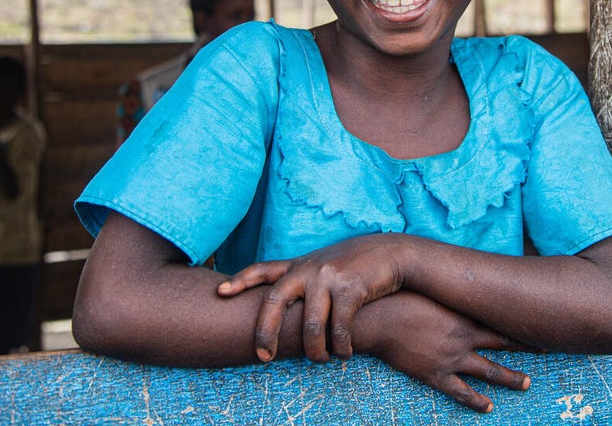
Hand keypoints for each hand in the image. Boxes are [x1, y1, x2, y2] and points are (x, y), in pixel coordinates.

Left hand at [217, 234, 405, 362]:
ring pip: (310, 326)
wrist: (391, 252)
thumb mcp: (324, 266)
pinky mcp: (351, 288)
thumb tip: (283, 307)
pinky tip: (345, 353)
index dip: (240, 281)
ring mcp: (329, 278)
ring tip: (322, 359)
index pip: (263, 270)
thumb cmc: (355, 265)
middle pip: (275, 301)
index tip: (220, 292)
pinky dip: (341, 347)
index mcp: (300, 265)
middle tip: (263, 356)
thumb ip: (303, 280)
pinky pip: (339, 329)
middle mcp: (309, 269)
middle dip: (266, 332)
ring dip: (315, 352)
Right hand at [355, 292, 532, 413]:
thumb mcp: (429, 287)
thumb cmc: (400, 297)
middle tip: (546, 350)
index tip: (539, 322)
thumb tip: (457, 278)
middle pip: (502, 344)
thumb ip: (446, 288)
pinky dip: (476, 401)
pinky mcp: (435, 375)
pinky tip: (488, 407)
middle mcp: (463, 337)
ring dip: (510, 378)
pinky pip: (461, 392)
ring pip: (489, 372)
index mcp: (463, 315)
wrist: (379, 319)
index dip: (520, 323)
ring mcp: (452, 358)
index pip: (500, 320)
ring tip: (526, 383)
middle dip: (525, 347)